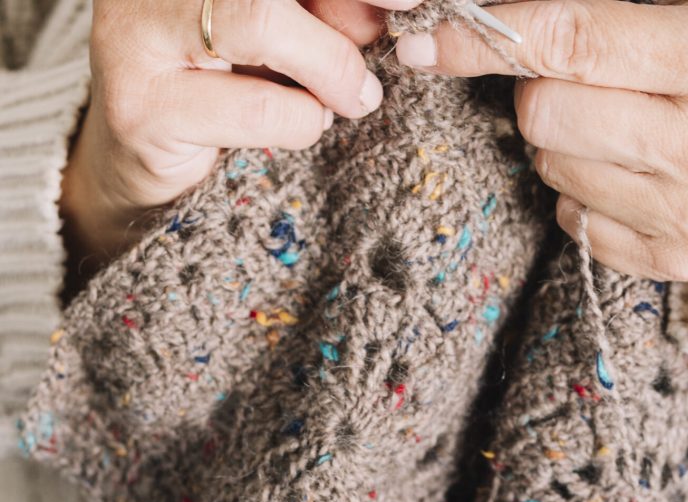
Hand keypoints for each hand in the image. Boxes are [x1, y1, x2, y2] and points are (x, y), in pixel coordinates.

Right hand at [61, 0, 420, 268]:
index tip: (410, 4)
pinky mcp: (141, 106)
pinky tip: (300, 125)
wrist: (142, 160)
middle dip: (340, 28)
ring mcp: (137, 35)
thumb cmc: (220, 89)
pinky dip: (301, 122)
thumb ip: (324, 18)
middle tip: (373, 74)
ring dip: (328, 72)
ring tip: (343, 101)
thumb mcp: (282, 40)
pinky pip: (259, 107)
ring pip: (260, 23)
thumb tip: (385, 14)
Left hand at [396, 0, 687, 280]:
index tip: (426, 43)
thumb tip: (482, 18)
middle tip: (584, 84)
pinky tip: (630, 174)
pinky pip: (574, 223)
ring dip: (562, 144)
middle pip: (543, 119)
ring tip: (621, 127)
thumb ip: (594, 12)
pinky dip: (584, 193)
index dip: (487, 39)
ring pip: (551, 172)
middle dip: (539, 93)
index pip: (572, 43)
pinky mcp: (679, 261)